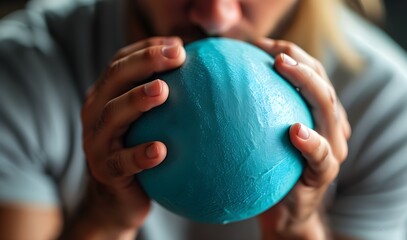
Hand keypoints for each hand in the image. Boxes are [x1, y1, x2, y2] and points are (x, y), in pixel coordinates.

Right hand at [79, 37, 185, 237]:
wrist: (116, 200)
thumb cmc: (139, 152)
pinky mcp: (105, 171)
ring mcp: (96, 142)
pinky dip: (138, 155)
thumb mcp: (148, 123)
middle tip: (177, 56)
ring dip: (136, 100)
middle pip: (115, 78)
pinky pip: (121, 162)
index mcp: (107, 95)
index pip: (122, 61)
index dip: (147, 48)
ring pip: (111, 115)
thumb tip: (207, 78)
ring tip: (162, 91)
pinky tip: (160, 150)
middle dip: (144, 62)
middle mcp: (96, 112)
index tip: (180, 44)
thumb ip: (164, 100)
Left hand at [253, 38, 350, 238]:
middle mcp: (328, 126)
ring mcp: (331, 148)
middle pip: (322, 83)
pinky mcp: (325, 173)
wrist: (285, 213)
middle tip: (274, 51)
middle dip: (301, 61)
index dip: (291, 53)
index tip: (261, 43)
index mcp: (315, 115)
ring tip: (285, 67)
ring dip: (308, 84)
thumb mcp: (260, 141)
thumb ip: (252, 117)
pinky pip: (321, 154)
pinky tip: (295, 130)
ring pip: (328, 109)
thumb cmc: (269, 173)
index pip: (310, 74)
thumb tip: (212, 91)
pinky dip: (311, 141)